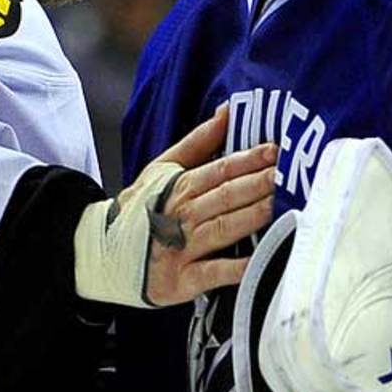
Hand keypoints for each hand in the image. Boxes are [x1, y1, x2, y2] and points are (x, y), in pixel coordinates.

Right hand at [143, 105, 275, 304]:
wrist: (104, 252)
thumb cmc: (142, 208)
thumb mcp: (162, 169)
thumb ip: (198, 142)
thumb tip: (227, 111)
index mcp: (180, 186)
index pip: (220, 169)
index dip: (249, 159)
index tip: (276, 151)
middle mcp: (181, 215)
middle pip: (225, 196)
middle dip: (258, 184)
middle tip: (287, 176)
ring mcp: (180, 248)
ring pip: (222, 228)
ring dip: (251, 217)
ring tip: (279, 206)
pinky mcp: (181, 280)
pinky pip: (212, 273)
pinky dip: (234, 268)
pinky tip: (258, 260)